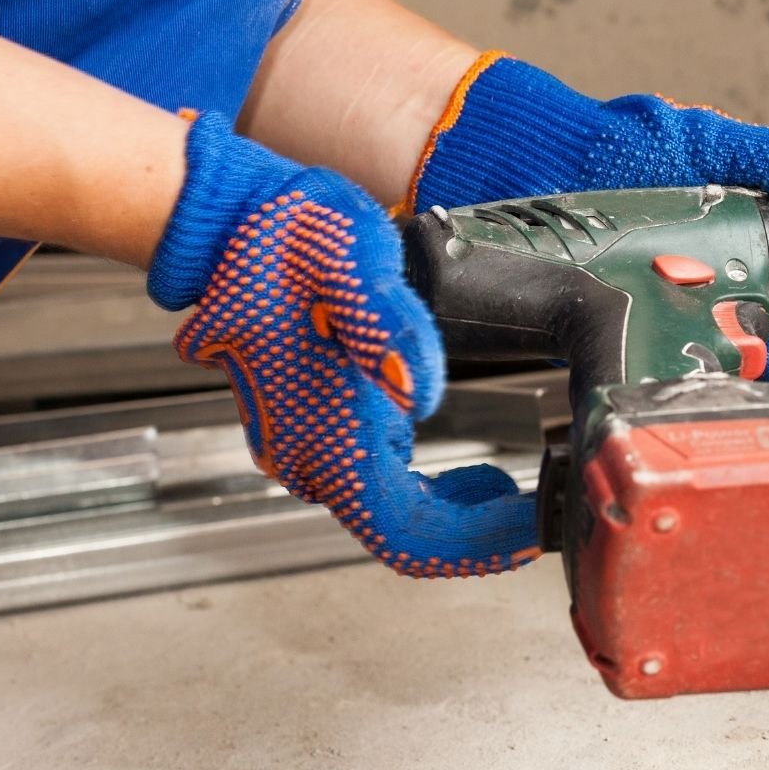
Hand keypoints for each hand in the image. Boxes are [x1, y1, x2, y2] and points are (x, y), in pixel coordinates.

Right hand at [149, 115, 537, 575]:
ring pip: (388, 515)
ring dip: (452, 518)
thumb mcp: (351, 260)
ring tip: (509, 492)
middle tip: (537, 511)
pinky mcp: (312, 430)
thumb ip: (385, 325)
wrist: (231, 224)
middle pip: (401, 535)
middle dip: (472, 535)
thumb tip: (417, 392)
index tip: (528, 532)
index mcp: (321, 430)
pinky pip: (375, 487)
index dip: (471, 545)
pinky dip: (428, 496)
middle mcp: (306, 454)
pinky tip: (466, 473)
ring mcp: (304, 445)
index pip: (403, 531)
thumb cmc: (290, 236)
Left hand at [407, 53, 768, 384]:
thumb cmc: (615, 144)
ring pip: (738, 377)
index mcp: (754, 249)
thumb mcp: (713, 142)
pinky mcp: (627, 345)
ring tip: (761, 369)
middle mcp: (720, 294)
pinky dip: (693, 395)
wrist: (524, 163)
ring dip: (760, 383)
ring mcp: (674, 323)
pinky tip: (703, 387)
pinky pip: (672, 385)